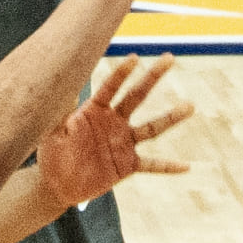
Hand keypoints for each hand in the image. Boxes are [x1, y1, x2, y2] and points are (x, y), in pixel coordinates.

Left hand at [35, 56, 194, 209]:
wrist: (57, 185)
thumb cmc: (52, 155)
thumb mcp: (52, 134)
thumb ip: (60, 115)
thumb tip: (64, 91)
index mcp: (95, 110)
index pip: (111, 87)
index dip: (122, 73)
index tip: (135, 58)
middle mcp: (114, 122)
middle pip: (137, 96)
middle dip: (152, 77)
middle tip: (169, 58)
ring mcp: (123, 143)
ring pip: (152, 128)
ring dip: (171, 118)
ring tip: (190, 106)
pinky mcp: (128, 165)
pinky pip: (152, 165)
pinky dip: (168, 167)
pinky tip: (186, 167)